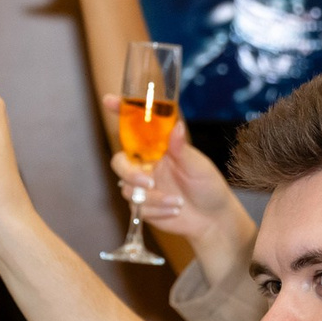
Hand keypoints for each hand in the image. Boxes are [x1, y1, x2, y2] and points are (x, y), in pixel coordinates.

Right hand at [111, 117, 253, 283]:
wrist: (213, 219)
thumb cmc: (208, 187)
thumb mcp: (199, 165)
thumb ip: (182, 148)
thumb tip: (176, 126)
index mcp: (159, 149)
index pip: (136, 127)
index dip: (120, 112)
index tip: (108, 100)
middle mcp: (147, 165)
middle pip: (120, 162)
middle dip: (130, 173)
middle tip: (150, 182)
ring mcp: (143, 187)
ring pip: (127, 189)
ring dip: (152, 198)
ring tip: (177, 202)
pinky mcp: (144, 207)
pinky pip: (138, 208)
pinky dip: (157, 210)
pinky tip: (174, 210)